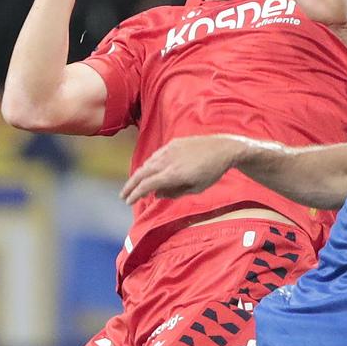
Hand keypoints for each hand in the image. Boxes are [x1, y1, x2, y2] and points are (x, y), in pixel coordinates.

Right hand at [121, 134, 245, 204]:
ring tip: (133, 185)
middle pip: (142, 173)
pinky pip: (156, 155)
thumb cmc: (212, 173)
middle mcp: (168, 160)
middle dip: (130, 186)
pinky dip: (148, 165)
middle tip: (123, 196)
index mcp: (173, 174)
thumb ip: (174, 193)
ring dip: (138, 175)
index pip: (147, 185)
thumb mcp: (195, 188)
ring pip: (148, 163)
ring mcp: (170, 150)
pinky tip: (148, 171)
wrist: (223, 149)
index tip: (128, 202)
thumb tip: (156, 194)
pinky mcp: (173, 143)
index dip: (135, 194)